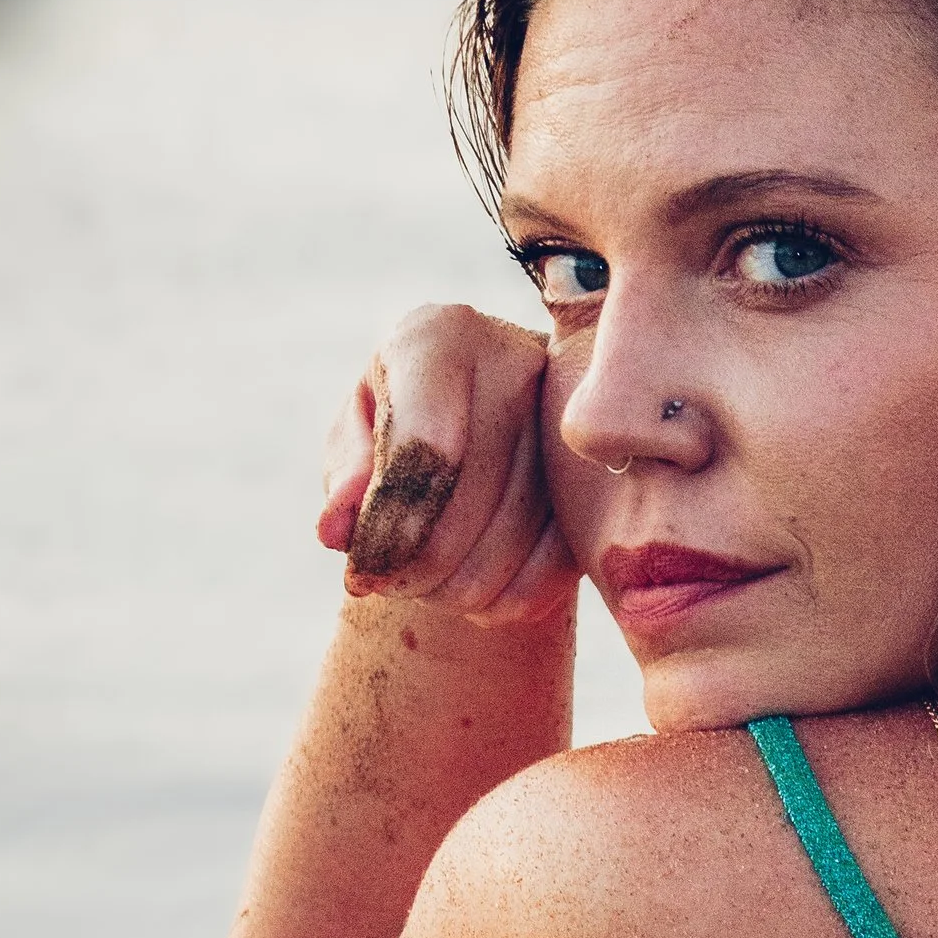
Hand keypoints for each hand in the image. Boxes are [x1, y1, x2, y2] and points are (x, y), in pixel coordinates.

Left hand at [318, 302, 574, 624]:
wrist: (486, 410)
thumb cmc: (403, 416)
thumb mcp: (360, 429)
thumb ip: (347, 474)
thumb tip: (337, 532)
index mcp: (442, 336)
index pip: (424, 446)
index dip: (392, 523)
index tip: (365, 570)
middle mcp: (518, 362)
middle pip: (469, 498)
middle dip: (420, 565)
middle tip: (391, 587)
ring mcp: (570, 418)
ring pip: (513, 537)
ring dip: (460, 589)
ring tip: (428, 591)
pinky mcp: (601, 476)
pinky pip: (556, 562)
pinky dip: (510, 600)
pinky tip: (478, 601)